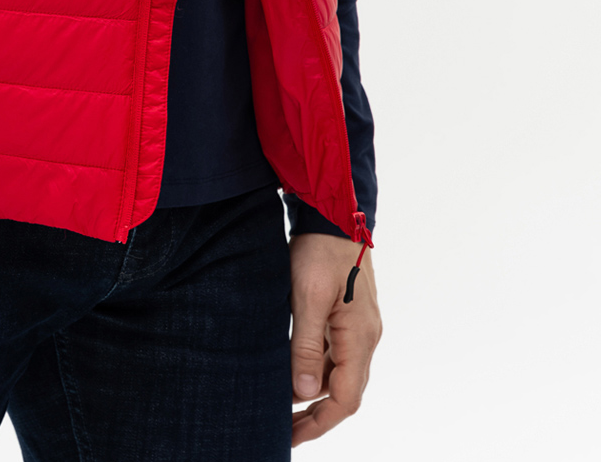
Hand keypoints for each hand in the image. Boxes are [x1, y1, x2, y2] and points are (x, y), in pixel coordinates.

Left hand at [289, 233, 381, 445]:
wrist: (334, 211)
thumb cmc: (320, 250)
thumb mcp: (307, 296)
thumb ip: (306, 345)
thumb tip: (304, 392)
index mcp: (360, 338)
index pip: (345, 399)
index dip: (319, 423)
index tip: (290, 436)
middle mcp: (366, 337)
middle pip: (344, 392)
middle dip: (314, 414)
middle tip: (283, 428)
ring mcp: (359, 326)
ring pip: (339, 373)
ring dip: (314, 391)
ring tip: (281, 401)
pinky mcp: (349, 314)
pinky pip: (335, 352)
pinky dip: (316, 368)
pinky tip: (293, 367)